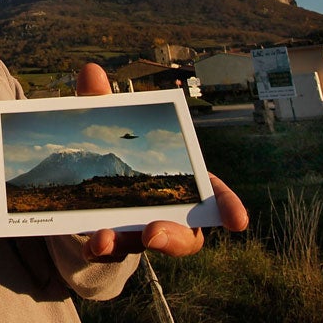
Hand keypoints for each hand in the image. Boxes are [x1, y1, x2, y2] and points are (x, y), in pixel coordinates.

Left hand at [74, 62, 248, 260]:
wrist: (84, 186)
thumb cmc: (110, 145)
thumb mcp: (104, 122)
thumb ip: (100, 101)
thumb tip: (91, 70)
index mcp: (179, 179)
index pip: (211, 195)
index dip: (227, 206)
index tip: (239, 221)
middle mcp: (167, 212)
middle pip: (185, 234)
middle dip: (173, 237)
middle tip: (153, 232)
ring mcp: (141, 231)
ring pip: (144, 246)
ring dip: (126, 242)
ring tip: (104, 237)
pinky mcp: (114, 243)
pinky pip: (111, 252)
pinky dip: (100, 247)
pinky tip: (91, 242)